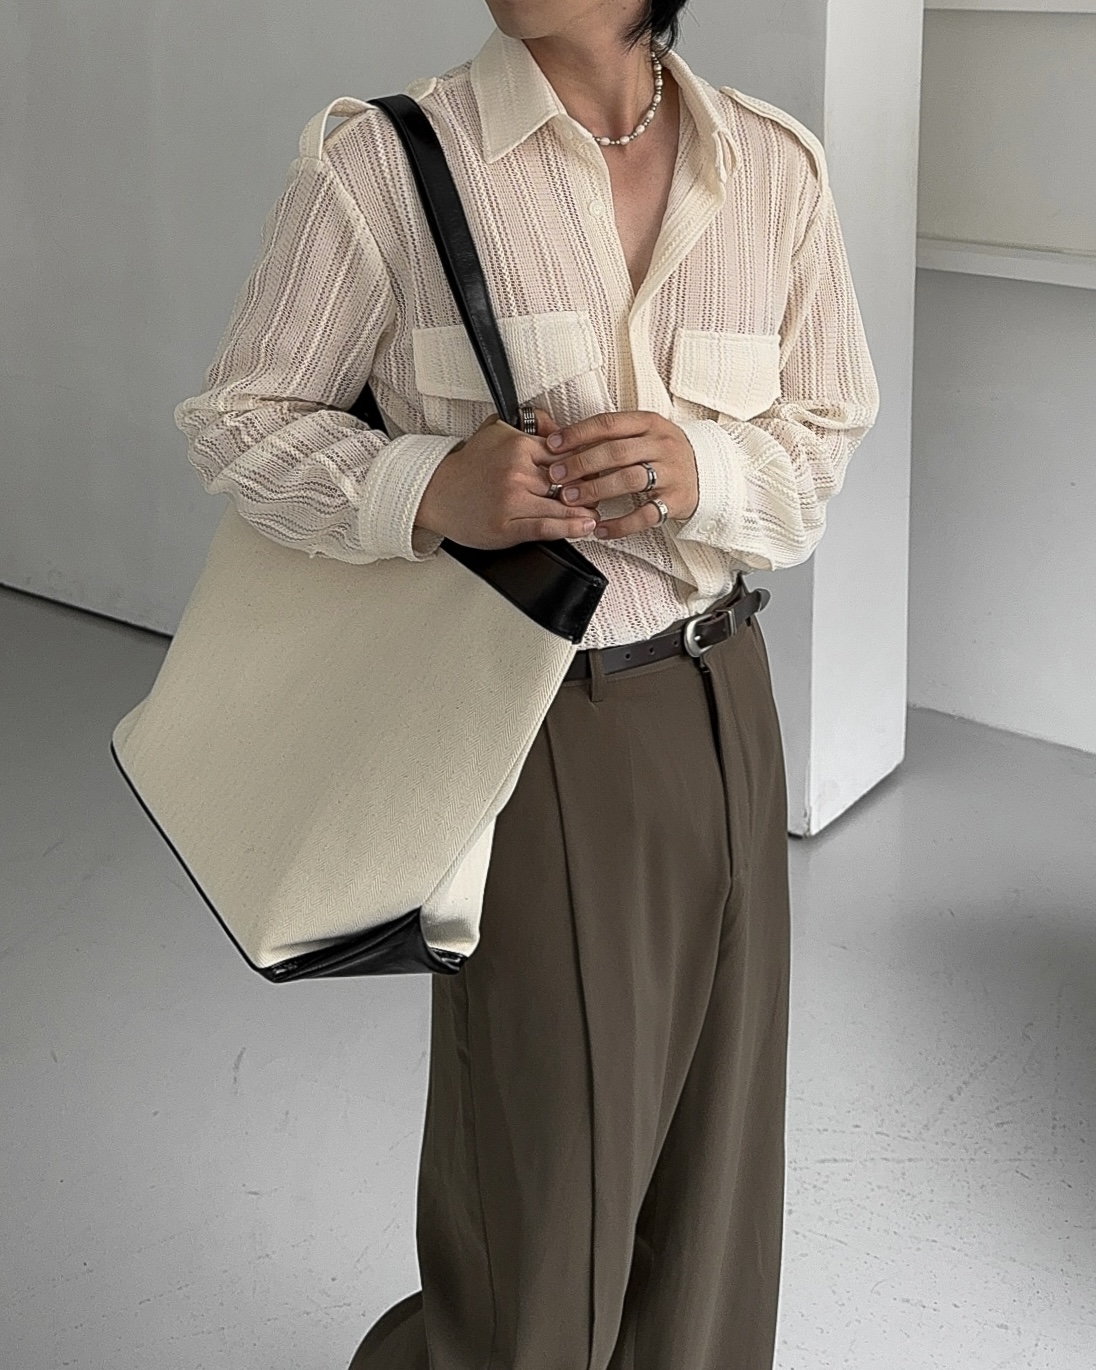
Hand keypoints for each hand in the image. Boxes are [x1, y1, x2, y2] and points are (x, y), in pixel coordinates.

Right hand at [413, 407, 601, 549]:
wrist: (436, 493)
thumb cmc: (469, 466)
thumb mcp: (498, 430)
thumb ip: (533, 424)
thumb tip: (564, 429)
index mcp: (518, 446)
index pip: (567, 455)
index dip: (586, 465)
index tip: (598, 471)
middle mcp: (516, 472)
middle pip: (568, 481)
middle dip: (587, 489)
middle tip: (601, 493)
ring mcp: (512, 499)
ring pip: (561, 506)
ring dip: (584, 512)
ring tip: (595, 513)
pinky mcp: (507, 526)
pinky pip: (547, 528)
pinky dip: (570, 529)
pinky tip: (582, 527)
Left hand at [534, 410, 699, 538]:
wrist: (707, 472)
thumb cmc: (662, 453)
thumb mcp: (642, 434)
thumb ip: (605, 436)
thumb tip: (555, 435)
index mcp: (649, 423)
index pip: (608, 424)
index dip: (577, 434)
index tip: (553, 446)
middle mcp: (662, 445)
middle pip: (616, 452)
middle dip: (581, 464)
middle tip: (557, 476)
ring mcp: (671, 473)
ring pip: (629, 480)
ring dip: (596, 490)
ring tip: (572, 499)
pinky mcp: (676, 501)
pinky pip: (644, 515)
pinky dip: (620, 525)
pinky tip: (600, 528)